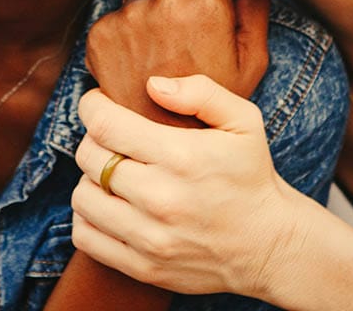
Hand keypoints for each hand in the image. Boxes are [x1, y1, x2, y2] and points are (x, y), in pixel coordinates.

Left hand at [71, 76, 308, 297]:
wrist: (270, 245)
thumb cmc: (251, 176)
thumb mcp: (244, 120)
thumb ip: (201, 92)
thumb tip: (152, 85)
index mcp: (182, 157)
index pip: (105, 125)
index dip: (92, 107)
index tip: (99, 103)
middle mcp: (161, 198)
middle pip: (89, 157)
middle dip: (93, 138)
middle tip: (111, 137)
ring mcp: (150, 237)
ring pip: (82, 197)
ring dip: (90, 178)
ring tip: (112, 172)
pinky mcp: (143, 267)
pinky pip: (86, 237)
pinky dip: (88, 218)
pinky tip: (110, 205)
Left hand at [85, 0, 268, 126]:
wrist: (167, 147)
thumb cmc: (216, 105)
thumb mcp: (252, 58)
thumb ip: (252, 0)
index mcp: (208, 3)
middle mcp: (166, 3)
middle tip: (183, 32)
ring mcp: (130, 18)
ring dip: (148, 12)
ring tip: (161, 55)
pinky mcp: (101, 34)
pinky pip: (115, 17)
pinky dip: (124, 35)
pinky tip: (138, 65)